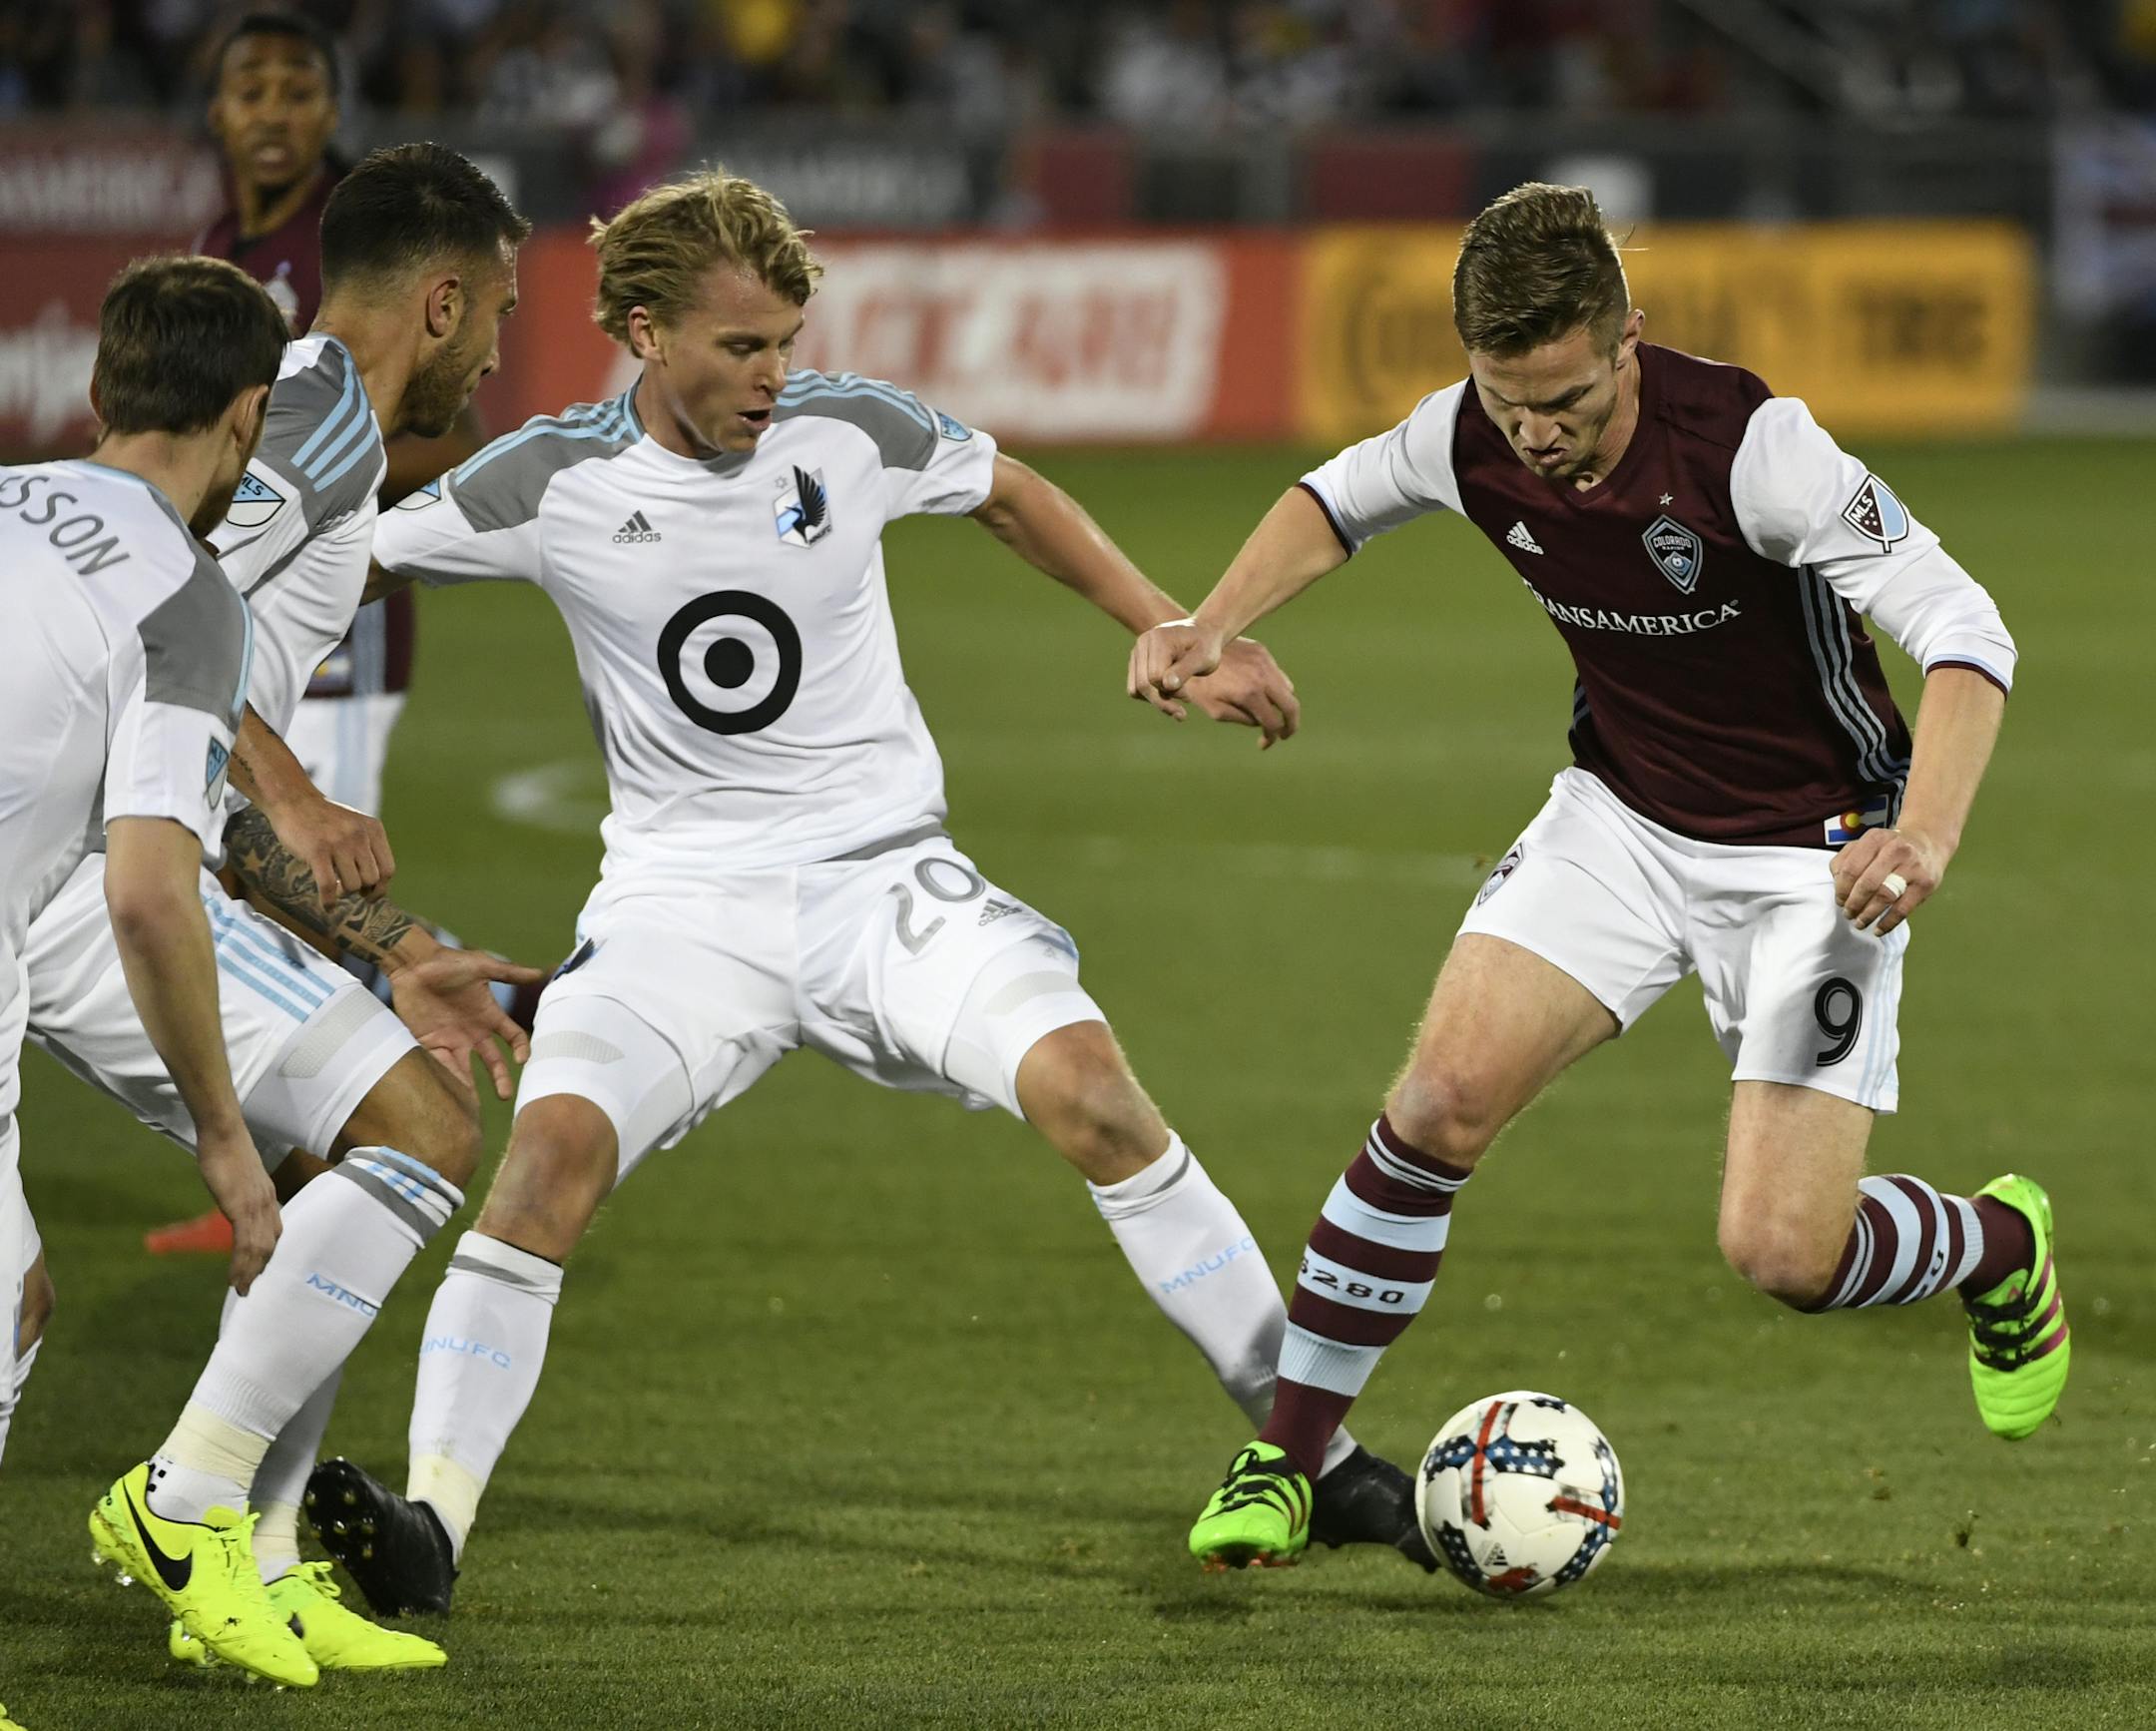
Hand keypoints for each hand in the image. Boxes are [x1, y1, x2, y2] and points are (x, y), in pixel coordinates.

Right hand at [196, 1123, 279, 1293]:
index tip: (261, 1269)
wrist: (224, 1133)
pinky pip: (245, 1243)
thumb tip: (234, 1201)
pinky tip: (235, 1278)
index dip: (268, 1253)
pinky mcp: (242, 1208)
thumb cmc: (227, 1150)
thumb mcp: (239, 1177)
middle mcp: (268, 1204)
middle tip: (251, 1288)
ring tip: (242, 1290)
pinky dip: (241, 1265)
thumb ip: (241, 1192)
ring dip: (251, 1272)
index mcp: (268, 1197)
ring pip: (260, 1248)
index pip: (274, 1231)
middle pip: (271, 1244)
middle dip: (261, 1268)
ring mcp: (257, 1206)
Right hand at [267, 791, 395, 909]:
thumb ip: (368, 849)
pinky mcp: (317, 851)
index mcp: (373, 829)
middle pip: (372, 880)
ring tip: (334, 890)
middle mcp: (359, 835)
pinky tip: (327, 905)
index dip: (381, 888)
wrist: (293, 800)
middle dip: (361, 890)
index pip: (388, 869)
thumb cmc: (324, 820)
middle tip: (347, 889)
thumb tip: (376, 889)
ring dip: (343, 894)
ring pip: (353, 885)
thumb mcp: (355, 826)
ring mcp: (339, 842)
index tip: (370, 896)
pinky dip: (329, 902)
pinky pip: (328, 887)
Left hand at [389, 942, 546, 1100]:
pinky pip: (439, 1063)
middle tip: (505, 1095)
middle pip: (492, 1061)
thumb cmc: (449, 962)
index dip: (521, 1049)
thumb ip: (510, 973)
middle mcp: (473, 1032)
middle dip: (500, 1079)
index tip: (523, 1059)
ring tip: (473, 1105)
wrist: (413, 964)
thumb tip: (541, 973)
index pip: (513, 1037)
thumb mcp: (482, 967)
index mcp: (489, 1015)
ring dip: (470, 1086)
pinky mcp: (429, 1042)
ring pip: (466, 1068)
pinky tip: (450, 1090)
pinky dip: (446, 1076)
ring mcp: (452, 1039)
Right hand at [1128, 619, 1226, 721]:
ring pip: (1135, 689)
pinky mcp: (1136, 661)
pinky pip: (1135, 688)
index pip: (1155, 677)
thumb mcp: (1204, 658)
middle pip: (1142, 685)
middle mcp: (1143, 643)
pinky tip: (1168, 694)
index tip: (1189, 695)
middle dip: (1163, 701)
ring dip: (1155, 700)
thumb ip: (1185, 671)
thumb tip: (1167, 685)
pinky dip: (1149, 697)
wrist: (1202, 633)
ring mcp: (1137, 652)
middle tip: (1183, 705)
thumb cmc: (1206, 646)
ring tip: (1176, 698)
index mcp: (1159, 639)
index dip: (1173, 691)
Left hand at [1180, 637, 1299, 747]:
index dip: (1271, 738)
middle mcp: (1262, 677)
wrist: (1190, 649)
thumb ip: (1242, 719)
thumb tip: (1261, 722)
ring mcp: (1264, 662)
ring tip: (1269, 712)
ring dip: (1282, 704)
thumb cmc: (1198, 684)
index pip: (1273, 723)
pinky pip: (1276, 673)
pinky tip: (1261, 692)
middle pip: (1292, 706)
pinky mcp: (1261, 652)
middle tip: (1285, 734)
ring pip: (1287, 689)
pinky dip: (1275, 686)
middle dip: (1291, 725)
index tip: (1264, 744)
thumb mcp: (1214, 710)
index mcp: (1249, 695)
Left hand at [1831, 824, 1949, 935]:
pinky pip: (1903, 909)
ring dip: (1868, 914)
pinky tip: (1879, 929)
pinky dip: (1888, 922)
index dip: (1841, 889)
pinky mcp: (1925, 884)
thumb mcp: (1867, 844)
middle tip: (1848, 914)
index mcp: (1876, 839)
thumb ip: (1847, 859)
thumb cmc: (1890, 848)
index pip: (1850, 868)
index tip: (1839, 901)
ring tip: (1860, 923)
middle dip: (1853, 903)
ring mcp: (1913, 867)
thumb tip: (1837, 882)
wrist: (1928, 843)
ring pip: (1884, 896)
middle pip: (1867, 883)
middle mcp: (1895, 850)